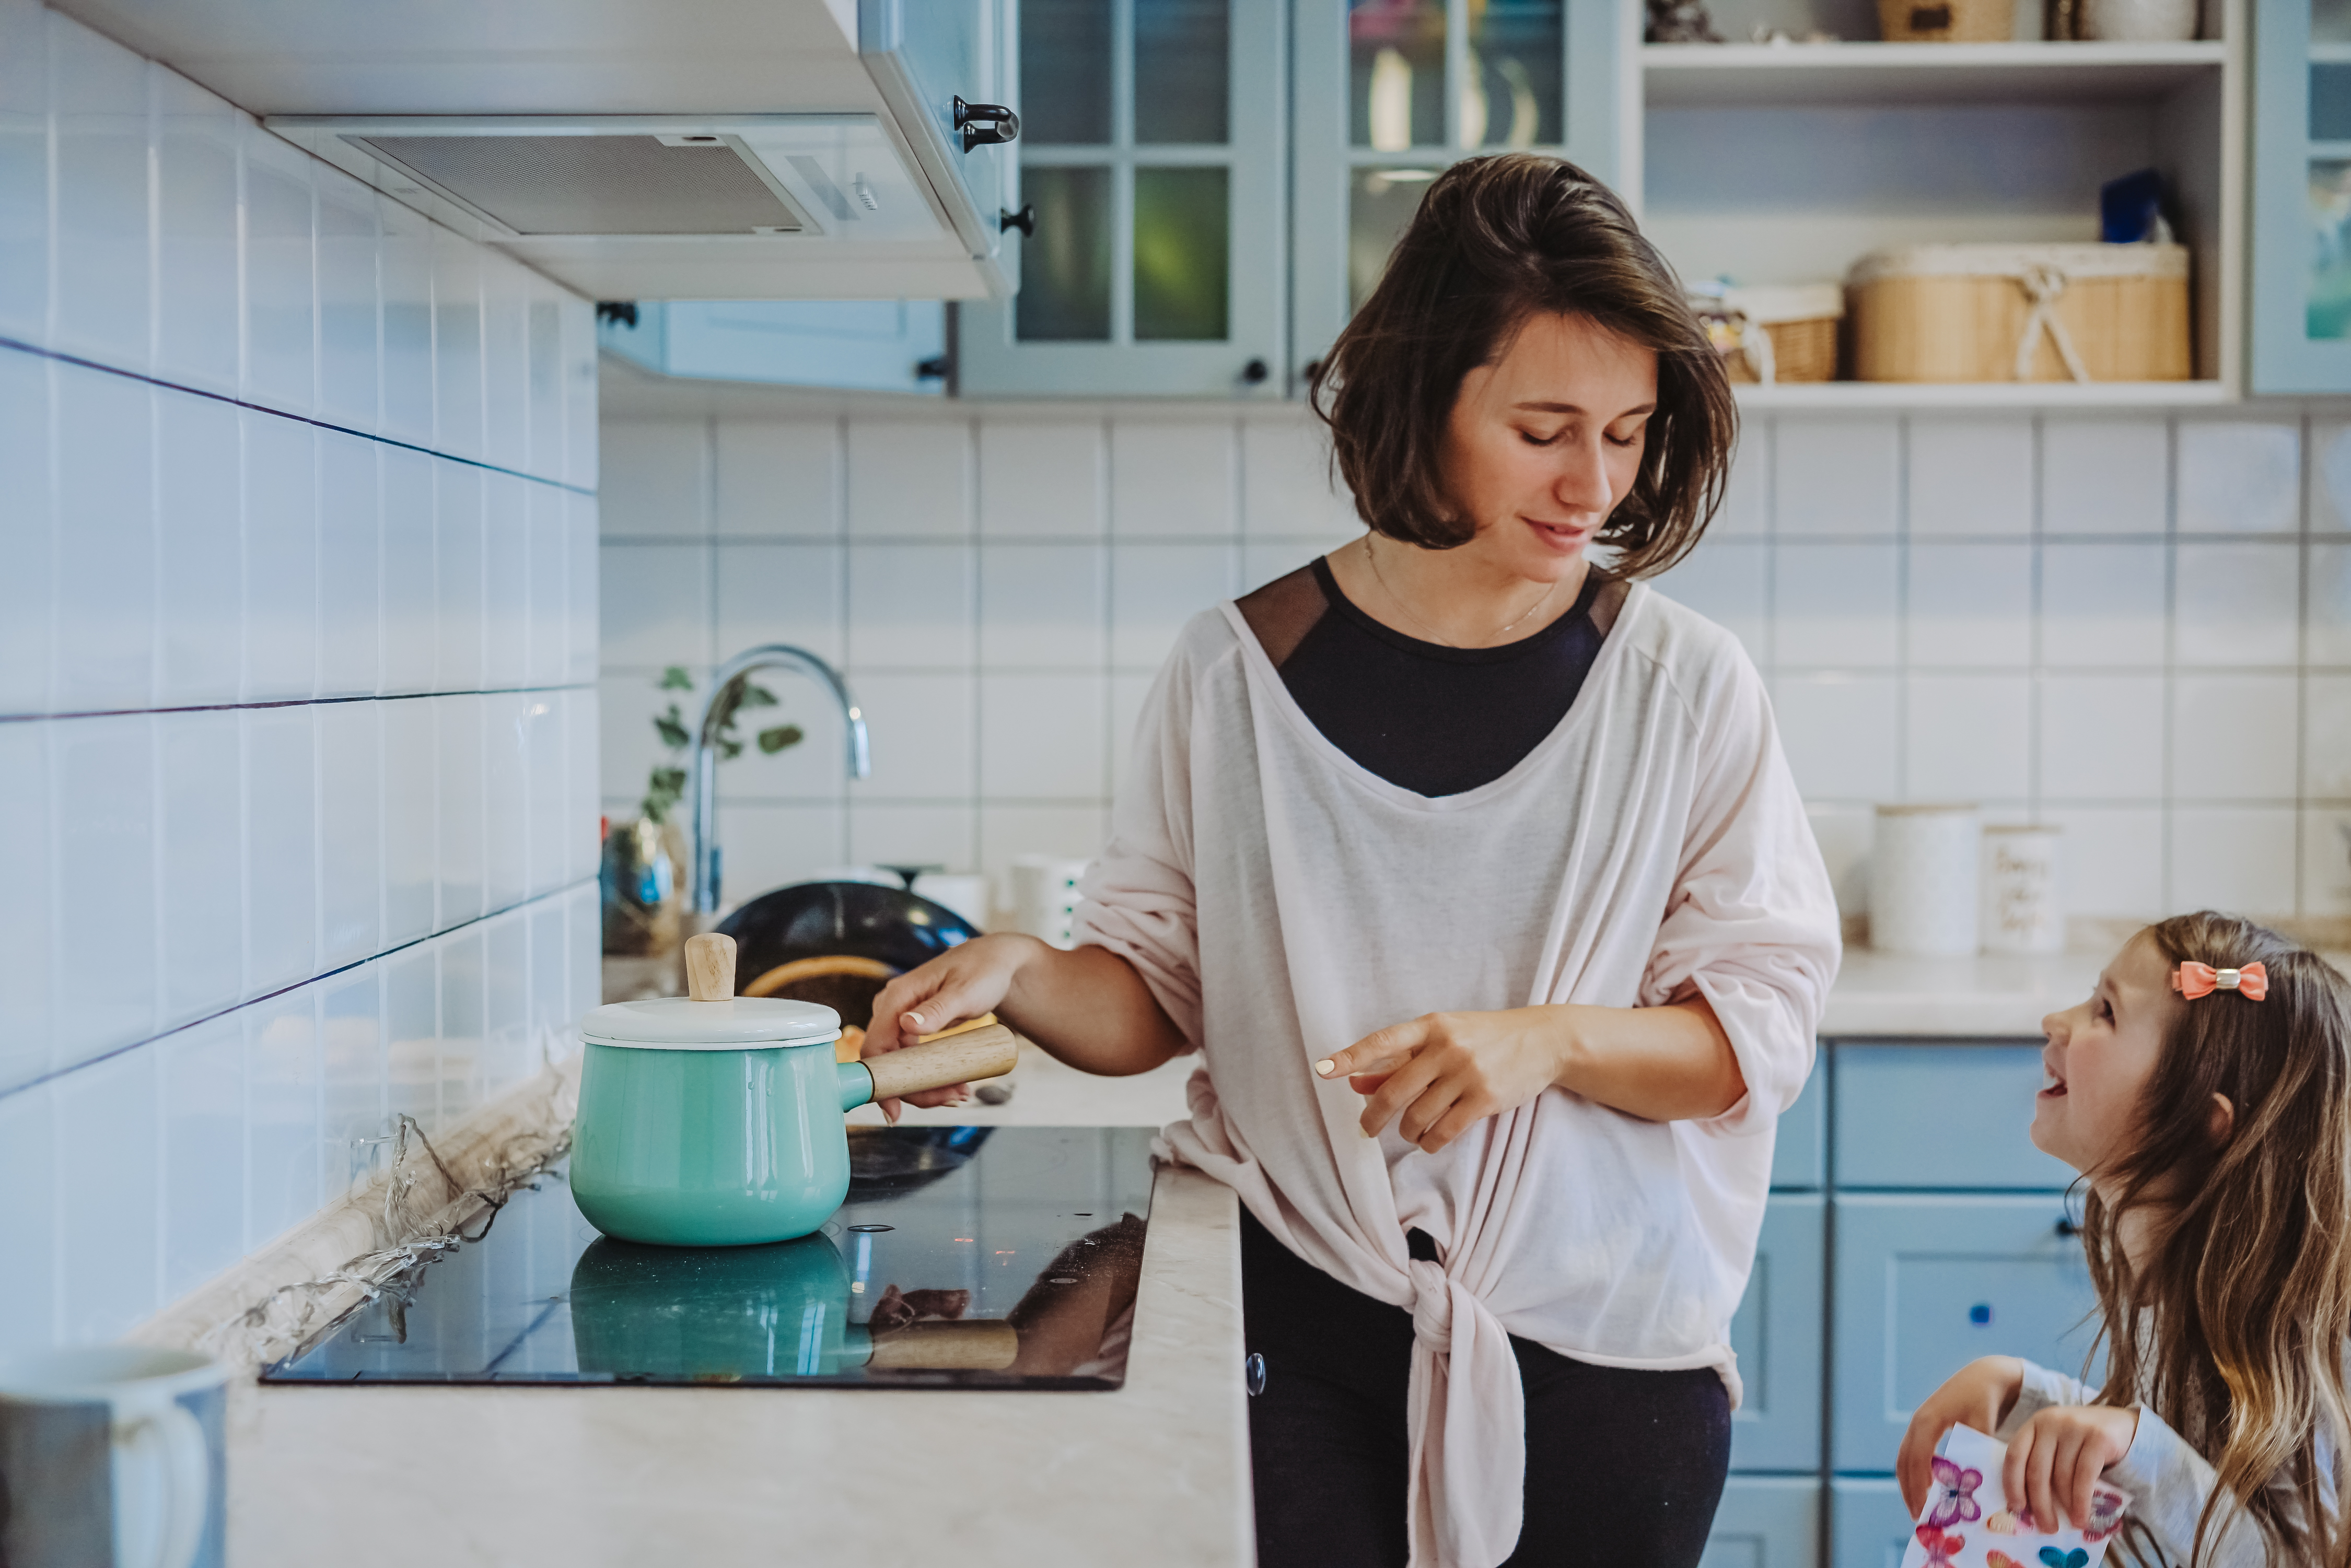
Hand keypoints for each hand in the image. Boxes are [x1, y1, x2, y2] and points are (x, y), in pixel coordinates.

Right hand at [865, 934, 1044, 1120]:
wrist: (996, 964)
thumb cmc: (983, 971)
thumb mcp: (964, 992)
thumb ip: (938, 1009)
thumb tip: (907, 1025)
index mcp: (897, 998)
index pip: (874, 1048)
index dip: (880, 1083)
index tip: (894, 1111)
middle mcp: (892, 1010)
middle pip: (888, 1064)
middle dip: (916, 1088)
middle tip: (954, 1098)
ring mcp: (901, 1021)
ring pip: (902, 1066)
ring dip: (928, 1086)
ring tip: (963, 1093)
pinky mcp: (912, 1030)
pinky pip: (913, 1061)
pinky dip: (932, 1076)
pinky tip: (955, 1084)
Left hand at [1314, 1009, 1567, 1152]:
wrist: (1544, 1041)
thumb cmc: (1485, 1038)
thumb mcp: (1444, 1039)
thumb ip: (1400, 1060)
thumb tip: (1356, 1083)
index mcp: (1431, 1025)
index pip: (1382, 1041)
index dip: (1350, 1057)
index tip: (1323, 1071)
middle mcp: (1446, 1047)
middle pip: (1394, 1091)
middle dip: (1373, 1117)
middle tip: (1367, 1129)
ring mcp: (1467, 1073)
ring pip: (1417, 1116)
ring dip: (1406, 1132)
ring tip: (1409, 1132)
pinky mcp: (1485, 1099)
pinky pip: (1443, 1131)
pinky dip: (1429, 1143)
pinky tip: (1429, 1141)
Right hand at [1899, 1357, 2024, 1515]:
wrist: (1984, 1376)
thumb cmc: (1984, 1397)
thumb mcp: (1982, 1420)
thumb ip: (1974, 1444)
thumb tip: (1971, 1474)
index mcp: (1927, 1421)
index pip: (1916, 1458)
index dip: (1918, 1483)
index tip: (1923, 1508)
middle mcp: (1918, 1423)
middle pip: (1904, 1461)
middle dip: (1908, 1489)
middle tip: (1918, 1516)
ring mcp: (1919, 1424)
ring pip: (1904, 1458)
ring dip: (1908, 1483)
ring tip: (1918, 1508)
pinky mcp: (1925, 1427)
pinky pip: (1912, 1453)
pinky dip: (1914, 1473)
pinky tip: (1926, 1489)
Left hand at [2005, 1405, 2137, 1532]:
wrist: (2124, 1426)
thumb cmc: (2084, 1442)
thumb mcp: (2058, 1445)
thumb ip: (2044, 1463)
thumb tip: (2030, 1507)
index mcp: (2035, 1424)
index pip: (2015, 1455)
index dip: (2012, 1483)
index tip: (2016, 1508)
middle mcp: (2050, 1422)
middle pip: (2037, 1469)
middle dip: (2040, 1504)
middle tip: (2046, 1527)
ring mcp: (2074, 1427)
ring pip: (2062, 1476)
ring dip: (2065, 1506)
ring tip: (2071, 1524)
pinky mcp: (2098, 1438)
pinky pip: (2084, 1477)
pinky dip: (2081, 1502)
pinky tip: (2082, 1518)